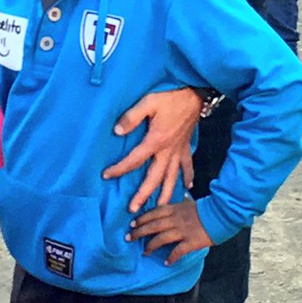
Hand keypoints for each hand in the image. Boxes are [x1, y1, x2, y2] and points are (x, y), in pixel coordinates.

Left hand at [102, 88, 201, 212]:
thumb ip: (131, 117)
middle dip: (143, 195)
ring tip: (159, 207)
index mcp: (155, 141)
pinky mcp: (186, 146)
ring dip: (166, 193)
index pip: (134, 161)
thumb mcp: (148, 103)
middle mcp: (167, 151)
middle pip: (154, 178)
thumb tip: (117, 132)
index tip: (106, 176)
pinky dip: (188, 177)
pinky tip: (187, 188)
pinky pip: (188, 166)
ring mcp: (178, 150)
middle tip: (133, 209)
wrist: (195, 93)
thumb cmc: (170, 97)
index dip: (119, 169)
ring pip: (172, 177)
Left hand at [126, 199, 213, 265]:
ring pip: (161, 238)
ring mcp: (183, 231)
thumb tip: (182, 195)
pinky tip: (167, 262)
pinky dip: (171, 257)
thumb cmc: (208, 209)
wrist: (223, 214)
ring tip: (144, 252)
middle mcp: (176, 219)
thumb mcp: (192, 202)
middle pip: (153, 226)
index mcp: (175, 209)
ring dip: (151, 246)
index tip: (132, 223)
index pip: (154, 213)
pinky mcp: (191, 242)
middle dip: (139, 232)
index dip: (142, 218)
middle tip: (129, 238)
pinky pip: (178, 251)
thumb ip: (184, 202)